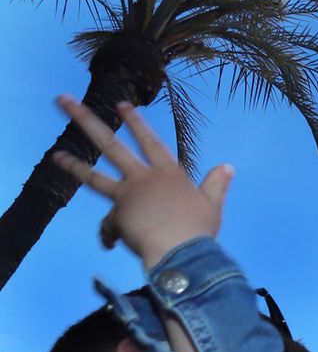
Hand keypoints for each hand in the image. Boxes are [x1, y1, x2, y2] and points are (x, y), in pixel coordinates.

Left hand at [51, 96, 232, 269]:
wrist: (180, 251)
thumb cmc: (199, 229)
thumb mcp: (212, 205)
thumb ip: (216, 185)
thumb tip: (228, 167)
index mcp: (168, 173)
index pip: (150, 142)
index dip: (136, 122)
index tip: (123, 105)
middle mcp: (143, 178)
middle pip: (110, 144)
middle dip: (86, 120)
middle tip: (66, 101)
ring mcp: (127, 195)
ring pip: (94, 176)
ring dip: (73, 165)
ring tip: (56, 156)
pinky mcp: (117, 216)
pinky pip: (108, 226)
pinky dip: (108, 235)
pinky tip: (109, 243)